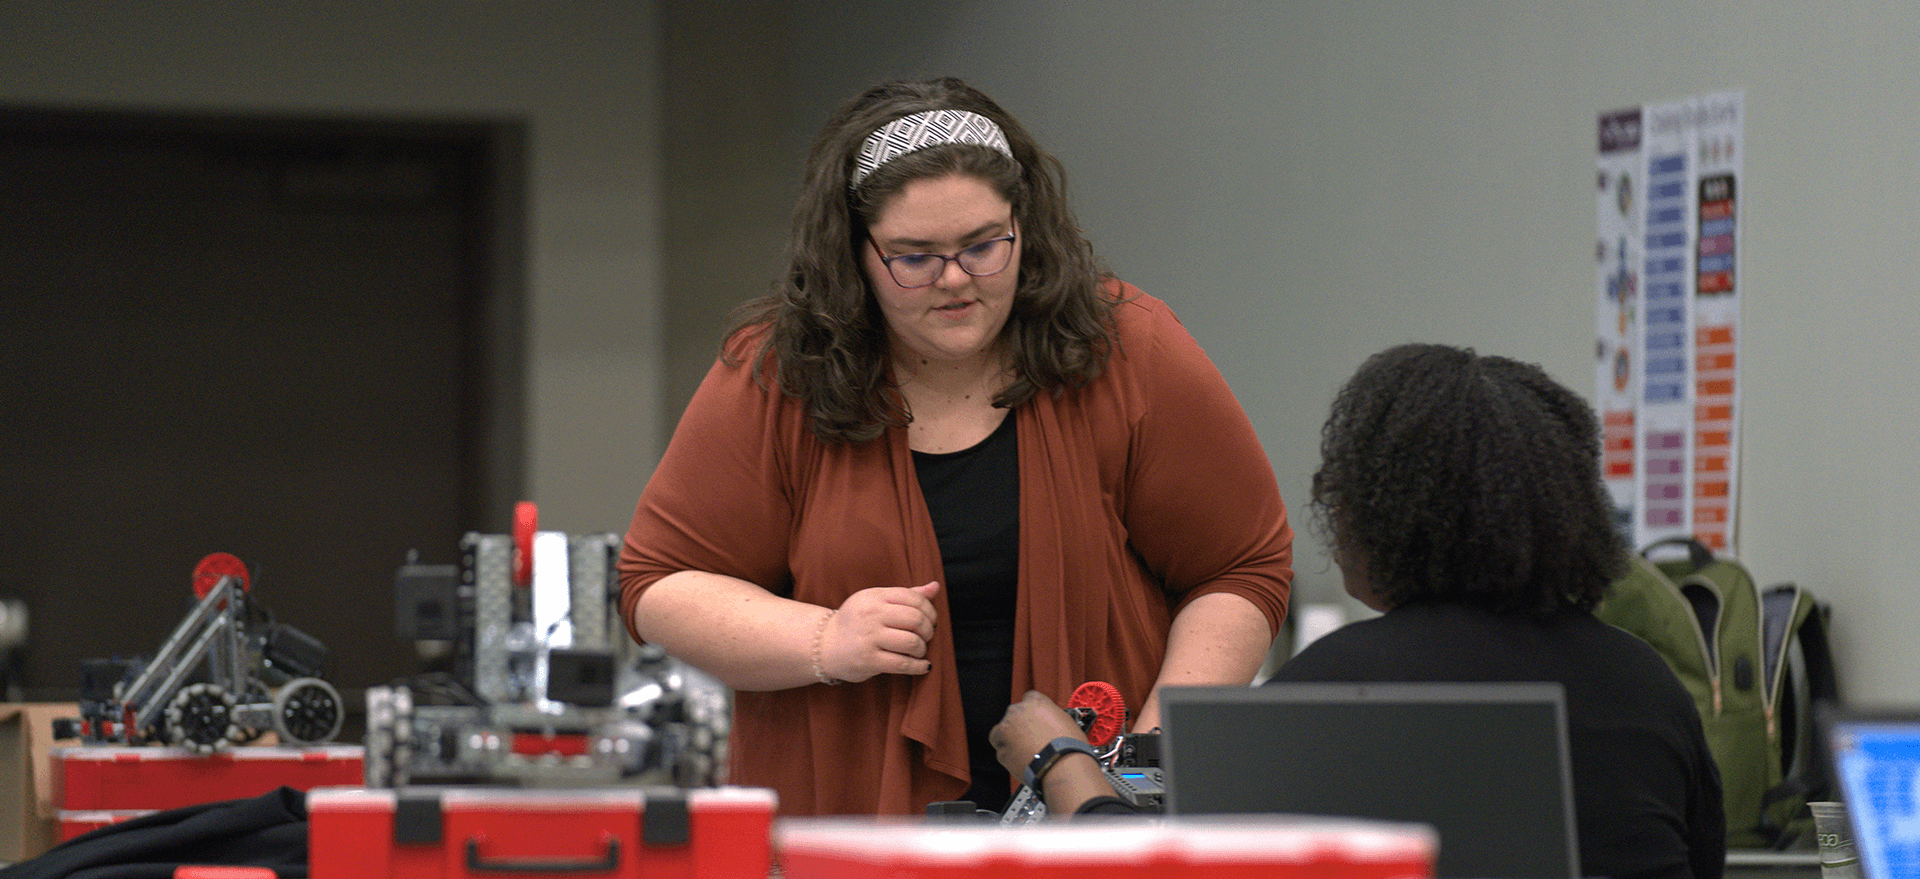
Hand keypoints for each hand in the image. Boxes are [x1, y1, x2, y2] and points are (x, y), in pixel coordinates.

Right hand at [816, 581, 939, 681]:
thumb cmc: (857, 621)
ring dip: (922, 649)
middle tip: (927, 636)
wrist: (824, 645)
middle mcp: (871, 615)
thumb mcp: (876, 601)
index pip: (914, 598)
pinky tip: (923, 666)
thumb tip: (935, 587)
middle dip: (929, 630)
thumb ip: (906, 595)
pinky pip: (903, 664)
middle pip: (916, 620)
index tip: (931, 620)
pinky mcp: (869, 660)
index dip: (930, 610)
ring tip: (919, 650)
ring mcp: (869, 638)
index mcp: (875, 596)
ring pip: (912, 642)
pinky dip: (919, 666)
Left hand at [989, 690, 1088, 778]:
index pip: (1029, 698)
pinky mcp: (1001, 750)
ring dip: (1011, 740)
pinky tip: (1023, 761)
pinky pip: (1002, 751)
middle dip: (1020, 726)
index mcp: (1035, 701)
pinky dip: (1010, 756)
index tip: (1036, 720)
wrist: (1061, 767)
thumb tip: (1049, 722)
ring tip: (1026, 752)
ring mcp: (1006, 731)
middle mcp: (1017, 712)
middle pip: (1013, 715)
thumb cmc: (1069, 746)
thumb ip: (1051, 716)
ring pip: (1002, 732)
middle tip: (1032, 739)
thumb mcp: (1066, 721)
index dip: (1032, 712)